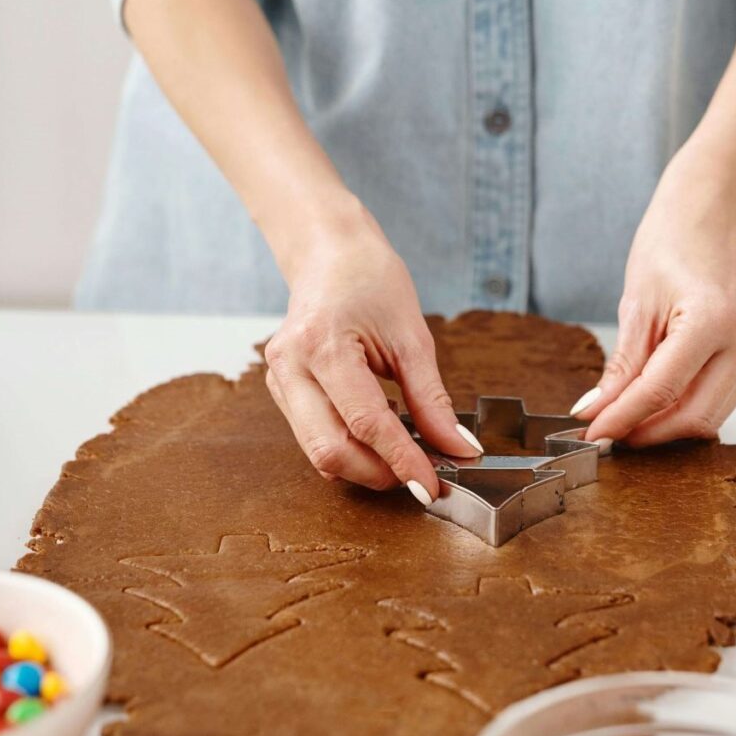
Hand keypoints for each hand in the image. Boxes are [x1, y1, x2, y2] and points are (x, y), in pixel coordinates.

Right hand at [263, 195, 481, 501]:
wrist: (330, 252)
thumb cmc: (370, 279)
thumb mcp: (412, 336)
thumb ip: (432, 400)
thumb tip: (458, 449)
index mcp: (322, 345)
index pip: (366, 423)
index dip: (403, 460)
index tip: (433, 484)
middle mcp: (290, 366)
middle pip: (331, 450)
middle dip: (380, 473)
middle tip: (422, 473)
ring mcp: (277, 379)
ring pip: (318, 451)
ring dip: (365, 463)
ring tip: (404, 446)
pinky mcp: (279, 389)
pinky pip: (313, 436)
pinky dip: (350, 445)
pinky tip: (378, 428)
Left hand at [574, 147, 735, 447]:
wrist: (714, 205)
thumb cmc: (672, 238)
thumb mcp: (636, 302)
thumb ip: (622, 365)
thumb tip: (596, 410)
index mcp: (711, 323)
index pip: (660, 392)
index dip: (622, 419)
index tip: (592, 435)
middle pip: (695, 417)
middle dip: (649, 434)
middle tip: (609, 436)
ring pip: (713, 414)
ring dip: (669, 425)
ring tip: (629, 422)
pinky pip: (723, 394)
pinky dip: (689, 405)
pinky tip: (658, 402)